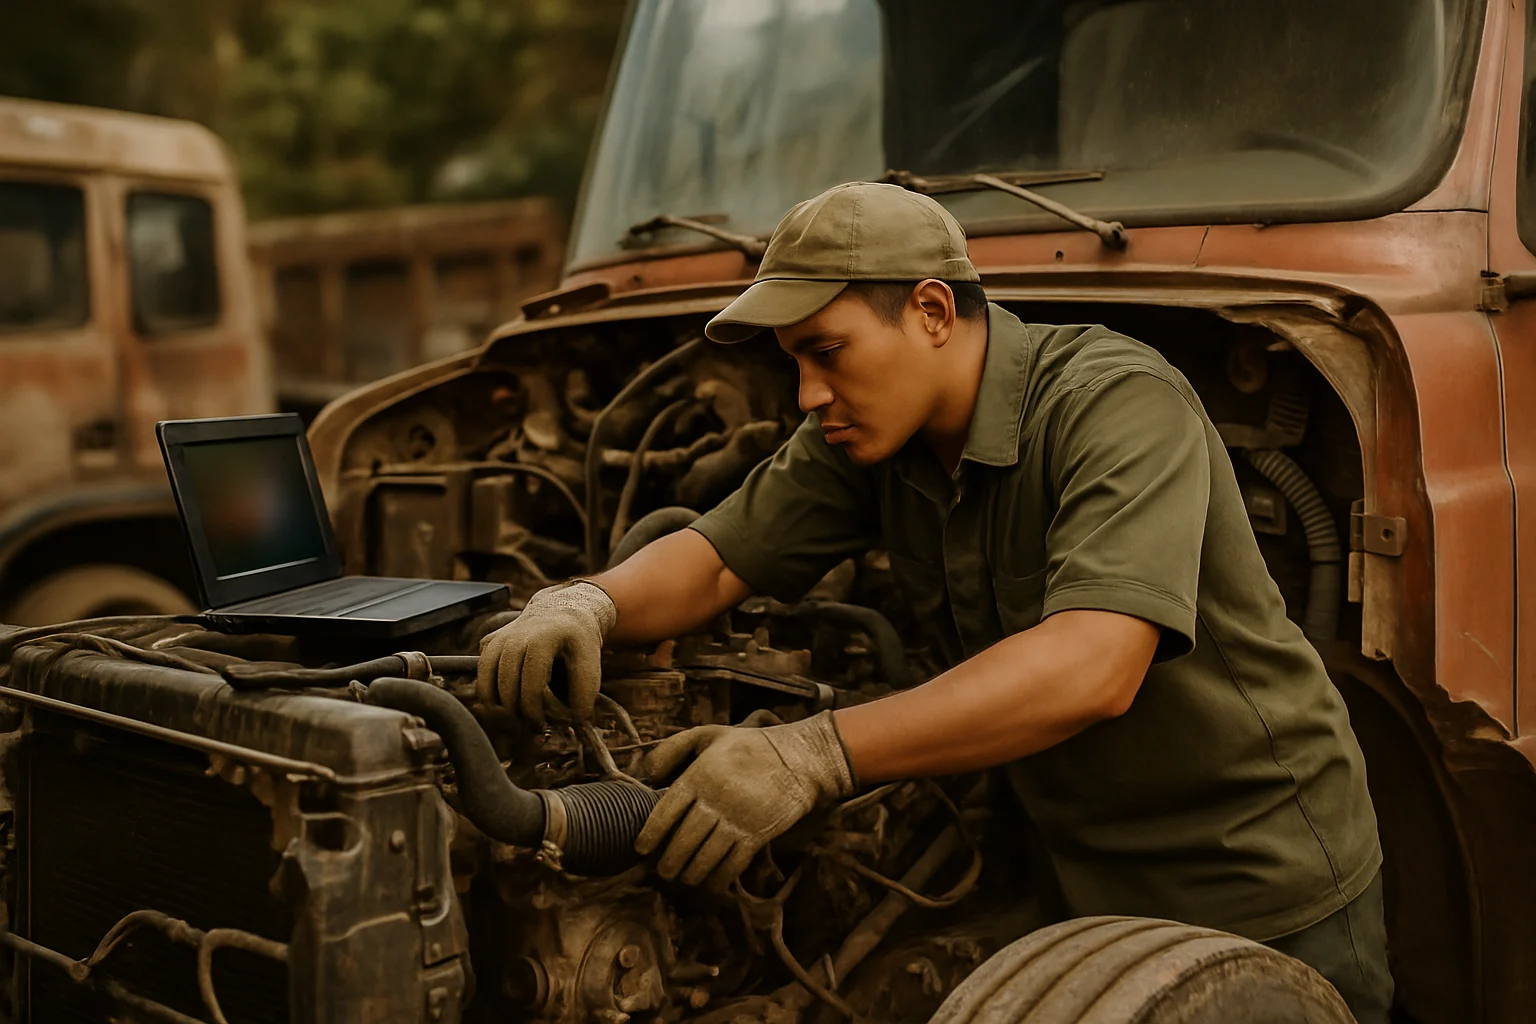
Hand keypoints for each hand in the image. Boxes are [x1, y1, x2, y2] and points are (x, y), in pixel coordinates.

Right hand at [476, 581, 616, 722]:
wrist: (559, 610)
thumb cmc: (576, 639)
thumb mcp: (590, 659)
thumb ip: (586, 690)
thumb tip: (578, 720)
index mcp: (543, 639)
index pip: (531, 683)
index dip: (533, 709)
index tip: (540, 722)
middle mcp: (516, 636)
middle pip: (506, 684)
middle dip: (515, 711)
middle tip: (528, 724)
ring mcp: (499, 637)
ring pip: (485, 679)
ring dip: (496, 705)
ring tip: (513, 718)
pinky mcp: (488, 641)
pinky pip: (481, 673)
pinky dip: (488, 691)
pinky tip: (506, 699)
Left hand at [635, 711, 856, 889]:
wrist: (798, 759)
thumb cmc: (749, 747)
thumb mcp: (708, 734)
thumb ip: (673, 748)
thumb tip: (645, 774)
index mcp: (699, 776)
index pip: (666, 811)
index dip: (650, 834)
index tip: (641, 849)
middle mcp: (714, 801)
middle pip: (683, 841)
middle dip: (668, 862)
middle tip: (662, 872)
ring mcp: (737, 820)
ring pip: (704, 857)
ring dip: (689, 875)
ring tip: (682, 880)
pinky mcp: (757, 835)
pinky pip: (732, 865)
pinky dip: (718, 880)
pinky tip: (709, 886)